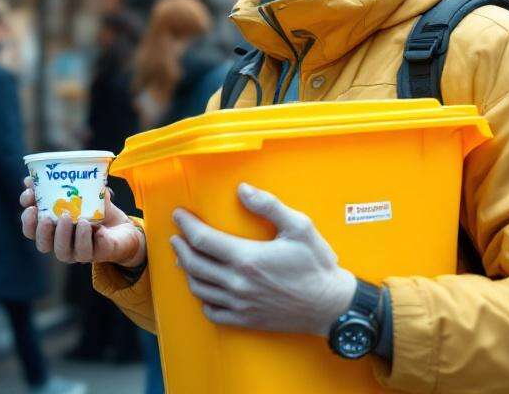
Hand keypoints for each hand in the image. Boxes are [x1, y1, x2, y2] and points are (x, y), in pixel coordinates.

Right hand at [20, 177, 145, 267]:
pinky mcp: (98, 253)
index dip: (28, 220)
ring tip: (68, 217)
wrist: (122, 226)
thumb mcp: (77, 193)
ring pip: (63, 253)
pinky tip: (88, 225)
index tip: (30, 205)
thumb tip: (31, 179)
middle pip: (43, 245)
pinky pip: (88, 251)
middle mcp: (62, 243)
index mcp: (53, 230)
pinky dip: (86, 238)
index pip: (32, 231)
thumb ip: (56, 185)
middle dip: (41, 231)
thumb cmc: (94, 210)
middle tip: (45, 216)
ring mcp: (79, 251)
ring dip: (62, 235)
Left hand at [171, 183, 354, 336]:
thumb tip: (243, 189)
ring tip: (185, 258)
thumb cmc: (317, 265)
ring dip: (187, 271)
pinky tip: (204, 289)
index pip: (203, 240)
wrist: (331, 306)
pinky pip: (213, 312)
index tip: (178, 215)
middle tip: (177, 236)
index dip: (186, 225)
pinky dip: (203, 299)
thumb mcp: (299, 227)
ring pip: (199, 288)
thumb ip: (269, 206)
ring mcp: (240, 304)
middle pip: (194, 264)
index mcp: (247, 258)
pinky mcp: (246, 320)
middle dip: (180, 247)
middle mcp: (238, 283)